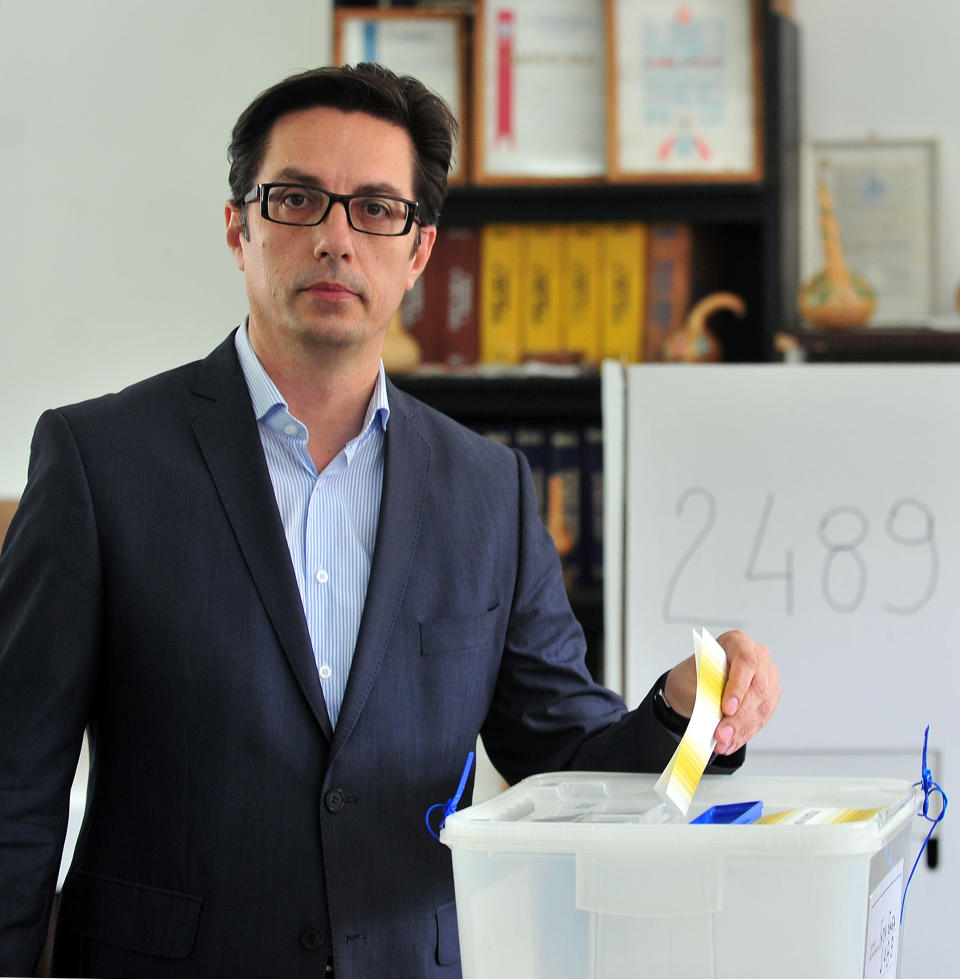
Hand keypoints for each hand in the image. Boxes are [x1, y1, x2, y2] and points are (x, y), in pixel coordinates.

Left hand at [663, 630, 779, 755]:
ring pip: (762, 706)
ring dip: (742, 729)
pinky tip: (731, 743)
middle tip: (721, 735)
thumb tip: (713, 716)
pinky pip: (761, 718)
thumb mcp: (689, 682)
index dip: (738, 687)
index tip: (726, 708)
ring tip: (723, 743)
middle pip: (758, 687)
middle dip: (739, 716)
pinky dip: (745, 733)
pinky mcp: (769, 698)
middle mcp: (758, 657)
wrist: (693, 687)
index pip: (745, 662)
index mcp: (737, 642)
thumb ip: (703, 695)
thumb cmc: (692, 677)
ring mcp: (767, 677)